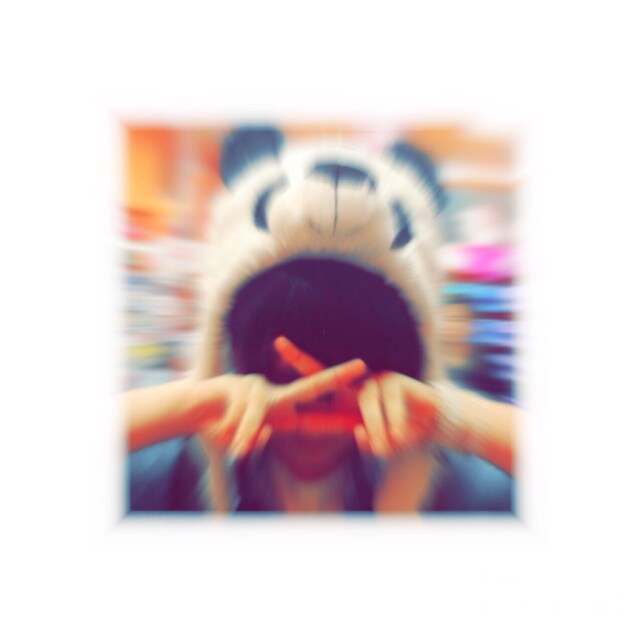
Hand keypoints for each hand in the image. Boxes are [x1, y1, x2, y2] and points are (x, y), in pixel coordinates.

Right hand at [197, 358, 366, 459]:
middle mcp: (276, 396)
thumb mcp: (245, 440)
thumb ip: (256, 438)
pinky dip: (230, 428)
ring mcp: (258, 388)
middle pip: (311, 386)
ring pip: (259, 415)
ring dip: (243, 434)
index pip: (315, 419)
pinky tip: (221, 427)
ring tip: (235, 449)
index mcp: (283, 413)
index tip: (363, 421)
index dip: (338, 421)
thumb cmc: (222, 427)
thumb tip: (262, 434)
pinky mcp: (238, 385)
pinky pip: (239, 414)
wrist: (193, 410)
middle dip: (337, 377)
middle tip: (362, 366)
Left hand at [273, 337, 439, 458]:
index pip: (317, 385)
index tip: (276, 348)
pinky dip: (394, 425)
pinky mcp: (397, 383)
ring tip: (384, 446)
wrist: (429, 425)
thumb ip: (364, 440)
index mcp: (346, 398)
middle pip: (325, 373)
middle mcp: (357, 385)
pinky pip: (390, 406)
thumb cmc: (397, 431)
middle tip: (279, 345)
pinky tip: (399, 435)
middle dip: (300, 359)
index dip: (297, 370)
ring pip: (367, 404)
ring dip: (376, 429)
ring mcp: (377, 380)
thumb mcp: (376, 441)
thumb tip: (358, 433)